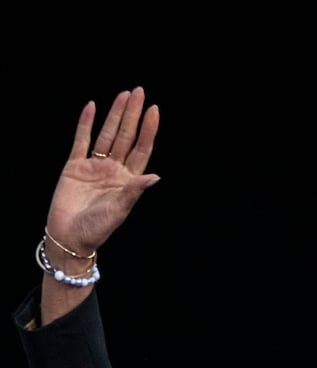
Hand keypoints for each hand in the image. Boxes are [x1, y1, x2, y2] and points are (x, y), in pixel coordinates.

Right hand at [45, 87, 159, 259]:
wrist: (70, 236)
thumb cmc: (97, 228)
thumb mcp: (119, 210)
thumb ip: (135, 191)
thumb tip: (156, 177)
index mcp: (128, 179)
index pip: (141, 148)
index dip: (147, 129)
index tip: (153, 110)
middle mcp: (113, 169)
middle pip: (125, 136)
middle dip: (132, 114)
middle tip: (138, 92)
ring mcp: (94, 166)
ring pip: (106, 134)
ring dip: (114, 115)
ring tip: (122, 95)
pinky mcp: (74, 166)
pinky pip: (81, 140)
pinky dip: (85, 124)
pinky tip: (92, 107)